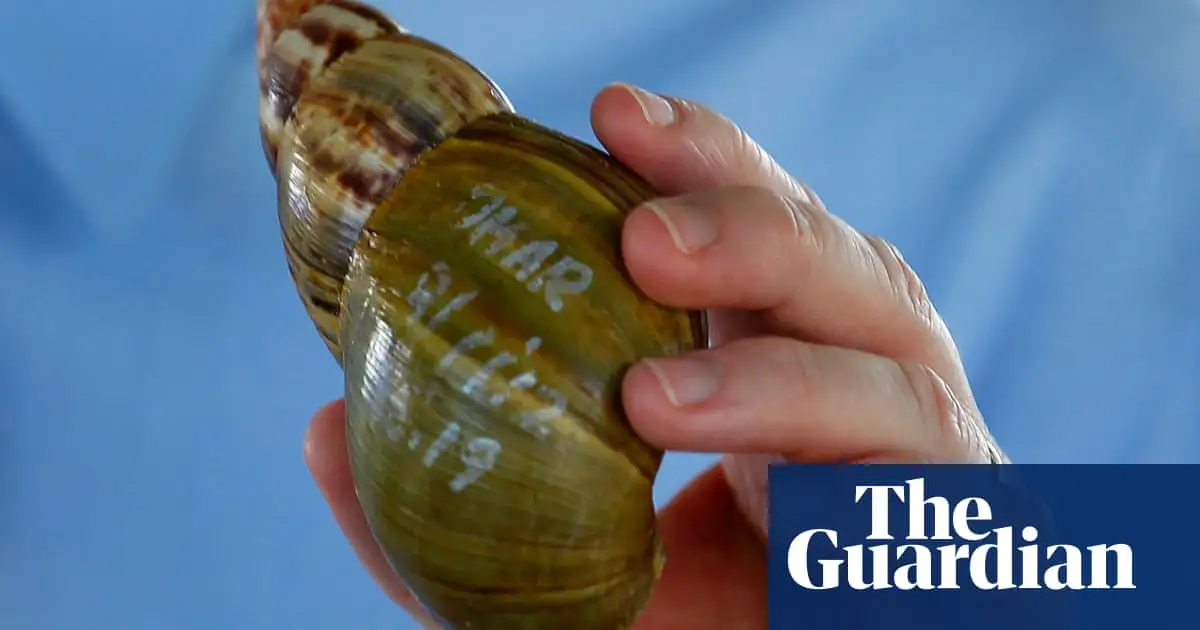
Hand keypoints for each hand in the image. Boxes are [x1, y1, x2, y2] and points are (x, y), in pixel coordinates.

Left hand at [302, 83, 1005, 629]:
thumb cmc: (699, 615)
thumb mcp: (569, 565)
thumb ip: (463, 515)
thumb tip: (324, 431)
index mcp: (781, 349)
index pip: (755, 229)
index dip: (703, 161)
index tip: (608, 115)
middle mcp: (865, 378)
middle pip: (842, 265)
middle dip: (751, 232)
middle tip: (642, 238)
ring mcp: (928, 455)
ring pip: (894, 369)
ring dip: (780, 375)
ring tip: (656, 403)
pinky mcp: (961, 536)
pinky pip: (928, 496)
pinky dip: (857, 497)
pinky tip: (787, 519)